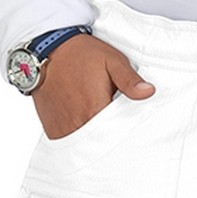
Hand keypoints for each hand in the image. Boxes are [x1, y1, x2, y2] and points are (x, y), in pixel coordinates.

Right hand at [31, 33, 155, 139]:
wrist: (48, 50)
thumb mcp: (111, 61)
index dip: (125, 133)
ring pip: (85, 146)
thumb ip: (129, 80)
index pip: (117, 134)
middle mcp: (78, 123)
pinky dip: (78, 142)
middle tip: (115, 131)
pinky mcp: (54, 130)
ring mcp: (64, 129)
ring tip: (98, 129)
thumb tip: (148, 92)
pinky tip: (84, 131)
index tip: (130, 130)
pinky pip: (70, 144)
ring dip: (94, 142)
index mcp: (95, 109)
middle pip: (101, 143)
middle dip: (110, 139)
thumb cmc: (81, 54)